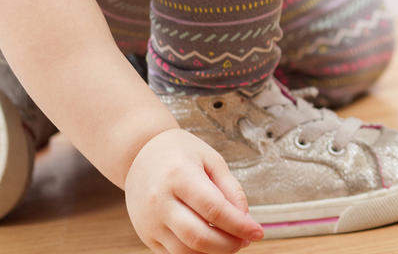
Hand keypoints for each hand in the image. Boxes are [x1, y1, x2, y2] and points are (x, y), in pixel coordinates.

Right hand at [125, 129, 263, 253]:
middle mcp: (159, 201)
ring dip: (213, 253)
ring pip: (185, 252)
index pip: (214, 210)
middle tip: (245, 240)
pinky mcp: (146, 235)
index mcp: (179, 176)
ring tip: (230, 242)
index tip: (257, 232)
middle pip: (198, 236)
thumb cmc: (180, 154)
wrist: (140, 155)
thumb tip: (245, 219)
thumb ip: (230, 189)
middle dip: (228, 245)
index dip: (239, 225)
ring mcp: (149, 221)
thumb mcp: (211, 160)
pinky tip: (211, 244)